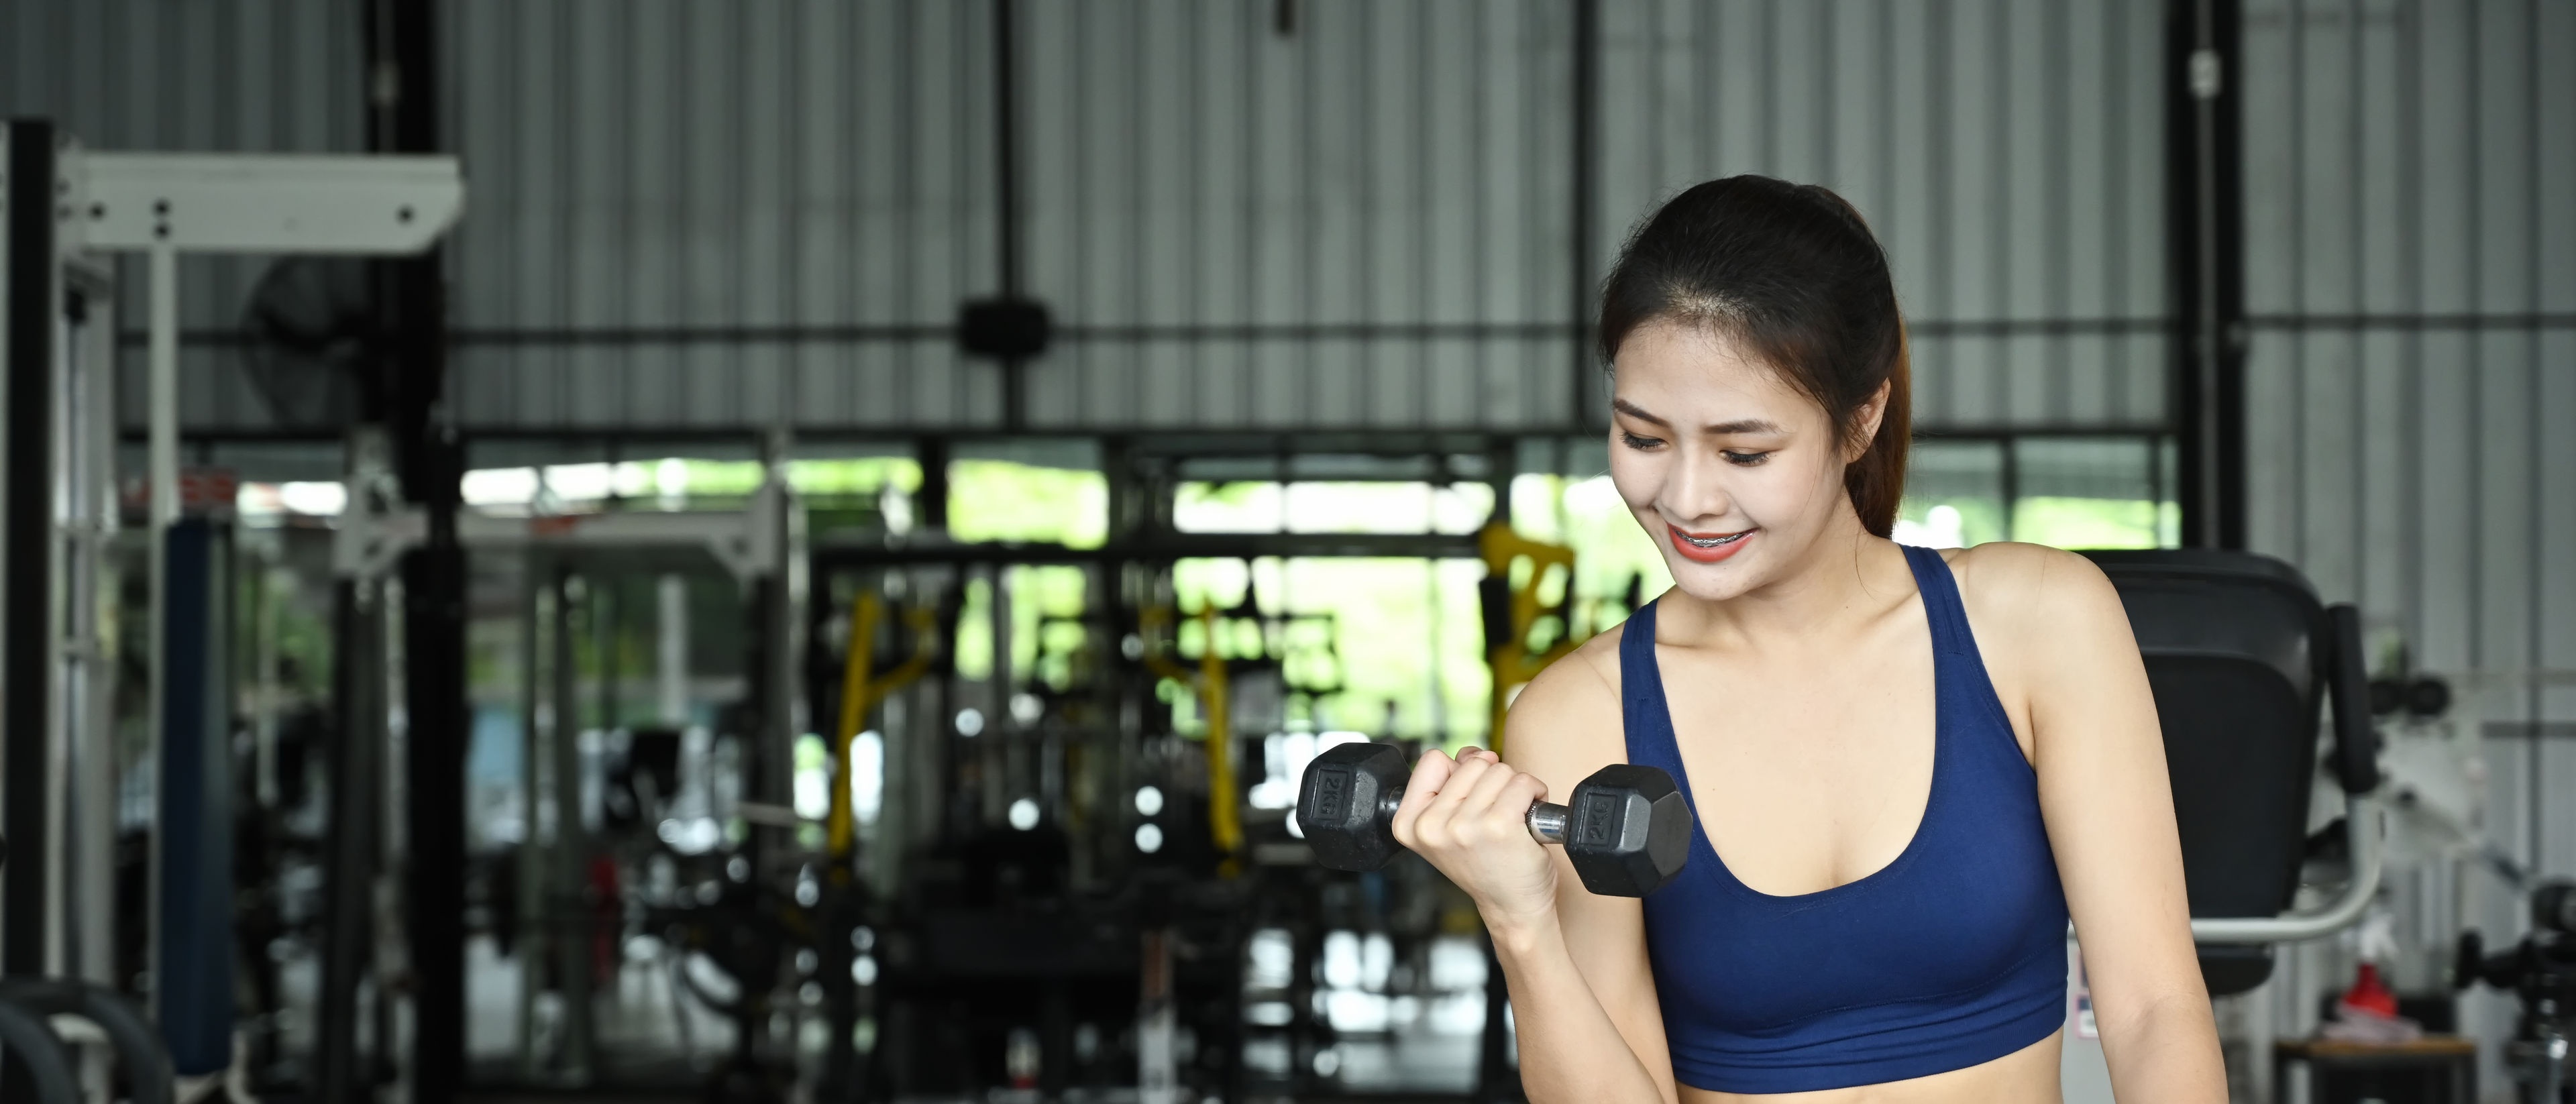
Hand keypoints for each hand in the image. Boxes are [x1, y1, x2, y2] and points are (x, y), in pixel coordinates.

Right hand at [1390, 747, 1559, 932]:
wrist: (1512, 907)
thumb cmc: (1487, 865)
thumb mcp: (1450, 824)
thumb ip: (1451, 782)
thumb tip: (1473, 753)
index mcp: (1408, 824)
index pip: (1432, 760)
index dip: (1457, 773)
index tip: (1468, 801)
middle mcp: (1431, 826)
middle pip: (1472, 763)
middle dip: (1491, 782)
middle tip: (1494, 816)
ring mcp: (1463, 826)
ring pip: (1499, 770)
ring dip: (1514, 788)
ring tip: (1511, 819)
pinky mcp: (1499, 826)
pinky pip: (1523, 782)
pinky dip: (1534, 793)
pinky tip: (1528, 818)